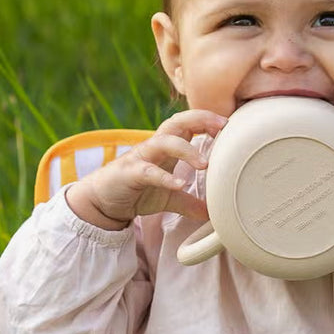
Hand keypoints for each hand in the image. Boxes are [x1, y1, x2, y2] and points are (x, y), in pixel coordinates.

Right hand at [65, 109, 227, 228]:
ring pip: (164, 142)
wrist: (104, 201)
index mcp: (167, 147)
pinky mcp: (129, 174)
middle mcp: (155, 147)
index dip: (207, 120)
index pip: (188, 124)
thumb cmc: (137, 191)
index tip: (229, 125)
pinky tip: (180, 184)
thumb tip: (213, 214)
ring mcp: (141, 158)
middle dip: (200, 119)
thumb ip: (190, 202)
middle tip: (222, 128)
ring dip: (186, 149)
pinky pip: (148, 171)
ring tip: (204, 164)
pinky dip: (165, 177)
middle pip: (177, 121)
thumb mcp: (169, 197)